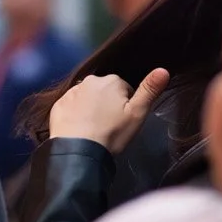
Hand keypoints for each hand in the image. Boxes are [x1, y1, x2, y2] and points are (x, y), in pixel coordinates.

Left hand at [48, 68, 170, 152]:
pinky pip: (71, 107)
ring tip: (94, 130)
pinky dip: (75, 116)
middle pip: (105, 92)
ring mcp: (71, 93)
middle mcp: (90, 81)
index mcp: (112, 81)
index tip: (122, 122)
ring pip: (87, 99)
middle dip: (108, 106)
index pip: (125, 90)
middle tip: (109, 127)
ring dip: (91, 110)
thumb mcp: (137, 114)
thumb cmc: (112, 133)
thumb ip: (150, 90)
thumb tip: (163, 70)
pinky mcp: (58, 105)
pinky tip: (80, 130)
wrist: (79, 151)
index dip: (126, 107)